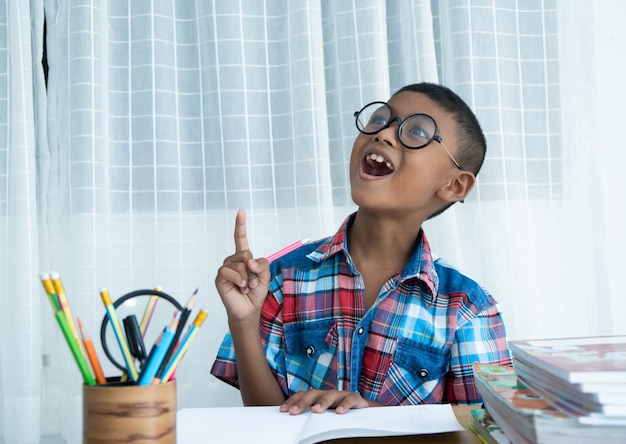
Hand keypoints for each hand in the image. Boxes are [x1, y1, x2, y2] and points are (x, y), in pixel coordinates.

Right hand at [215, 209, 269, 323]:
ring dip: (247, 277)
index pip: (241, 239)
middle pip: (245, 253)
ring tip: (247, 287)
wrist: (249, 310)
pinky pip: (229, 271)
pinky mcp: (220, 278)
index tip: (241, 211)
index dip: (240, 225)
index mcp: (244, 258)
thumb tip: (249, 261)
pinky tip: (241, 287)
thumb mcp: (265, 276)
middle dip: (253, 269)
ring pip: (239, 263)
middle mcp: (233, 261)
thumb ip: (262, 264)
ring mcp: (226, 269)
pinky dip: (239, 279)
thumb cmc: (256, 293)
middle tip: (253, 282)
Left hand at [279, 389, 376, 414]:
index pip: (303, 395)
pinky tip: (340, 411)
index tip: (283, 410)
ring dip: (323, 402)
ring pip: (331, 394)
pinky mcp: (356, 398)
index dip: (293, 401)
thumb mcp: (325, 415)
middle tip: (294, 412)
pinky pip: (350, 399)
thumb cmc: (340, 412)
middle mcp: (329, 393)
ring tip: (316, 411)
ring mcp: (342, 394)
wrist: (364, 410)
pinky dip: (345, 404)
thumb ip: (311, 417)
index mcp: (319, 397)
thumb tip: (294, 424)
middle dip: (303, 402)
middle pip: (314, 393)